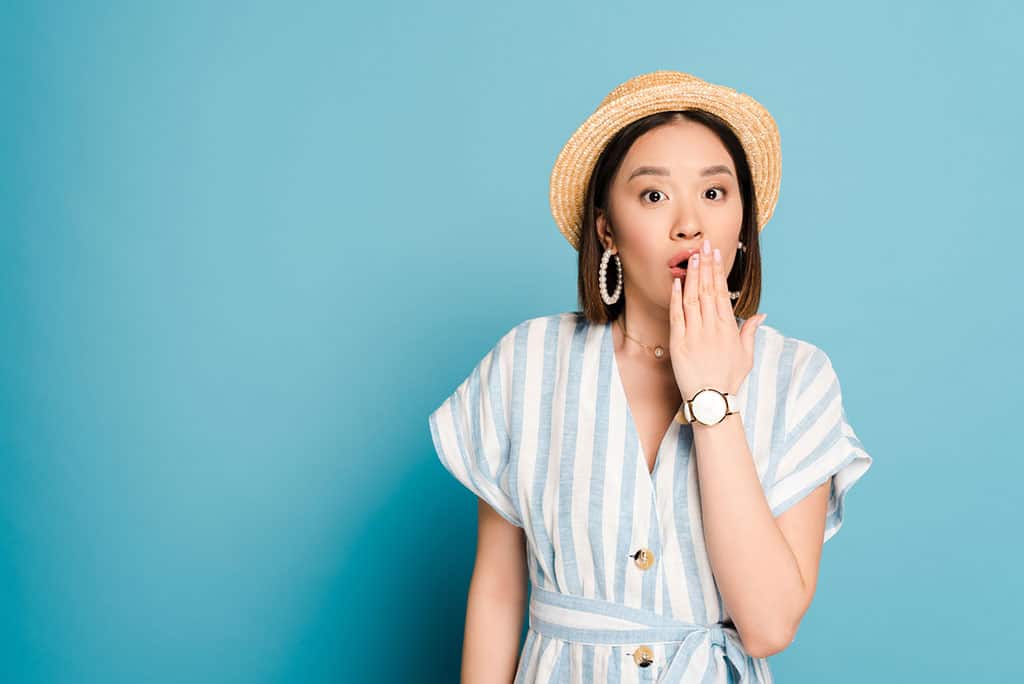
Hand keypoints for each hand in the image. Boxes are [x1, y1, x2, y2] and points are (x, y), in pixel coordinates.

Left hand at [669, 239, 766, 400]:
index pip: (722, 292)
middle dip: (706, 266)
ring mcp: (695, 335)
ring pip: (693, 299)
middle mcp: (712, 328)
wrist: (712, 401)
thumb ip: (751, 331)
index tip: (715, 254)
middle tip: (703, 245)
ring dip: (693, 276)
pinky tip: (677, 282)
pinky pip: (677, 316)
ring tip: (692, 257)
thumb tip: (761, 314)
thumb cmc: (729, 380)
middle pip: (708, 290)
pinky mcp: (679, 344)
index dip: (718, 271)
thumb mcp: (746, 355)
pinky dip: (676, 298)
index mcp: (728, 328)